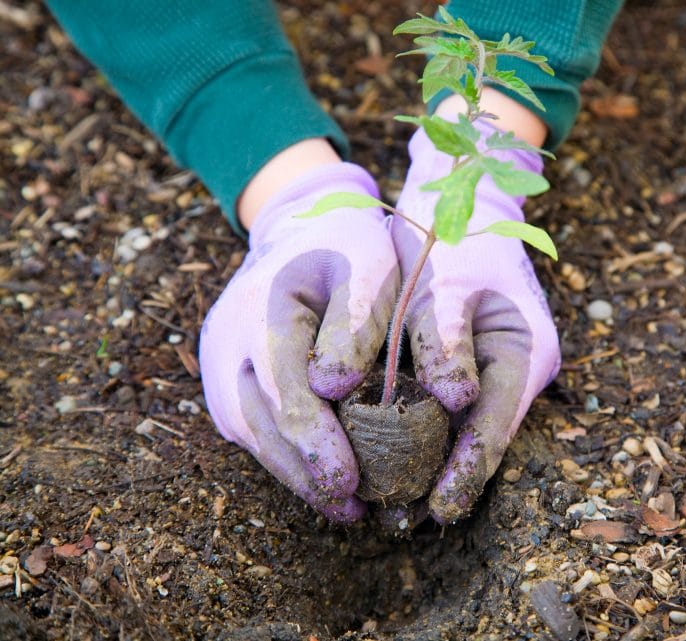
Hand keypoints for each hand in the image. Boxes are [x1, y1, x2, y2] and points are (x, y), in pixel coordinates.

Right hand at [199, 164, 398, 522]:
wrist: (302, 225)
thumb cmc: (348, 246)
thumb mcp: (369, 266)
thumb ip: (356, 321)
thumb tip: (332, 388)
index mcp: (264, 307)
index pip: (284, 389)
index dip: (315, 441)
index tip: (348, 481)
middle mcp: (228, 340)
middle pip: (260, 421)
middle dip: (305, 471)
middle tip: (352, 510)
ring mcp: (219, 361)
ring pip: (251, 432)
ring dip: (293, 473)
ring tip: (343, 508)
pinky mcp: (225, 378)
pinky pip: (250, 426)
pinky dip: (283, 456)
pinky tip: (320, 479)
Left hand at [393, 121, 560, 523]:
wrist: (463, 197)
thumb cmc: (457, 235)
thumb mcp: (448, 283)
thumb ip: (447, 341)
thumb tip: (454, 401)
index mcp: (526, 349)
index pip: (496, 424)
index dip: (469, 469)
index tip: (440, 508)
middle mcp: (519, 366)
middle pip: (485, 435)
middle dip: (452, 477)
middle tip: (410, 520)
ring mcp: (499, 366)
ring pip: (469, 426)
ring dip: (438, 461)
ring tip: (400, 503)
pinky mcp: (473, 363)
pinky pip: (452, 408)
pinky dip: (427, 432)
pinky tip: (395, 454)